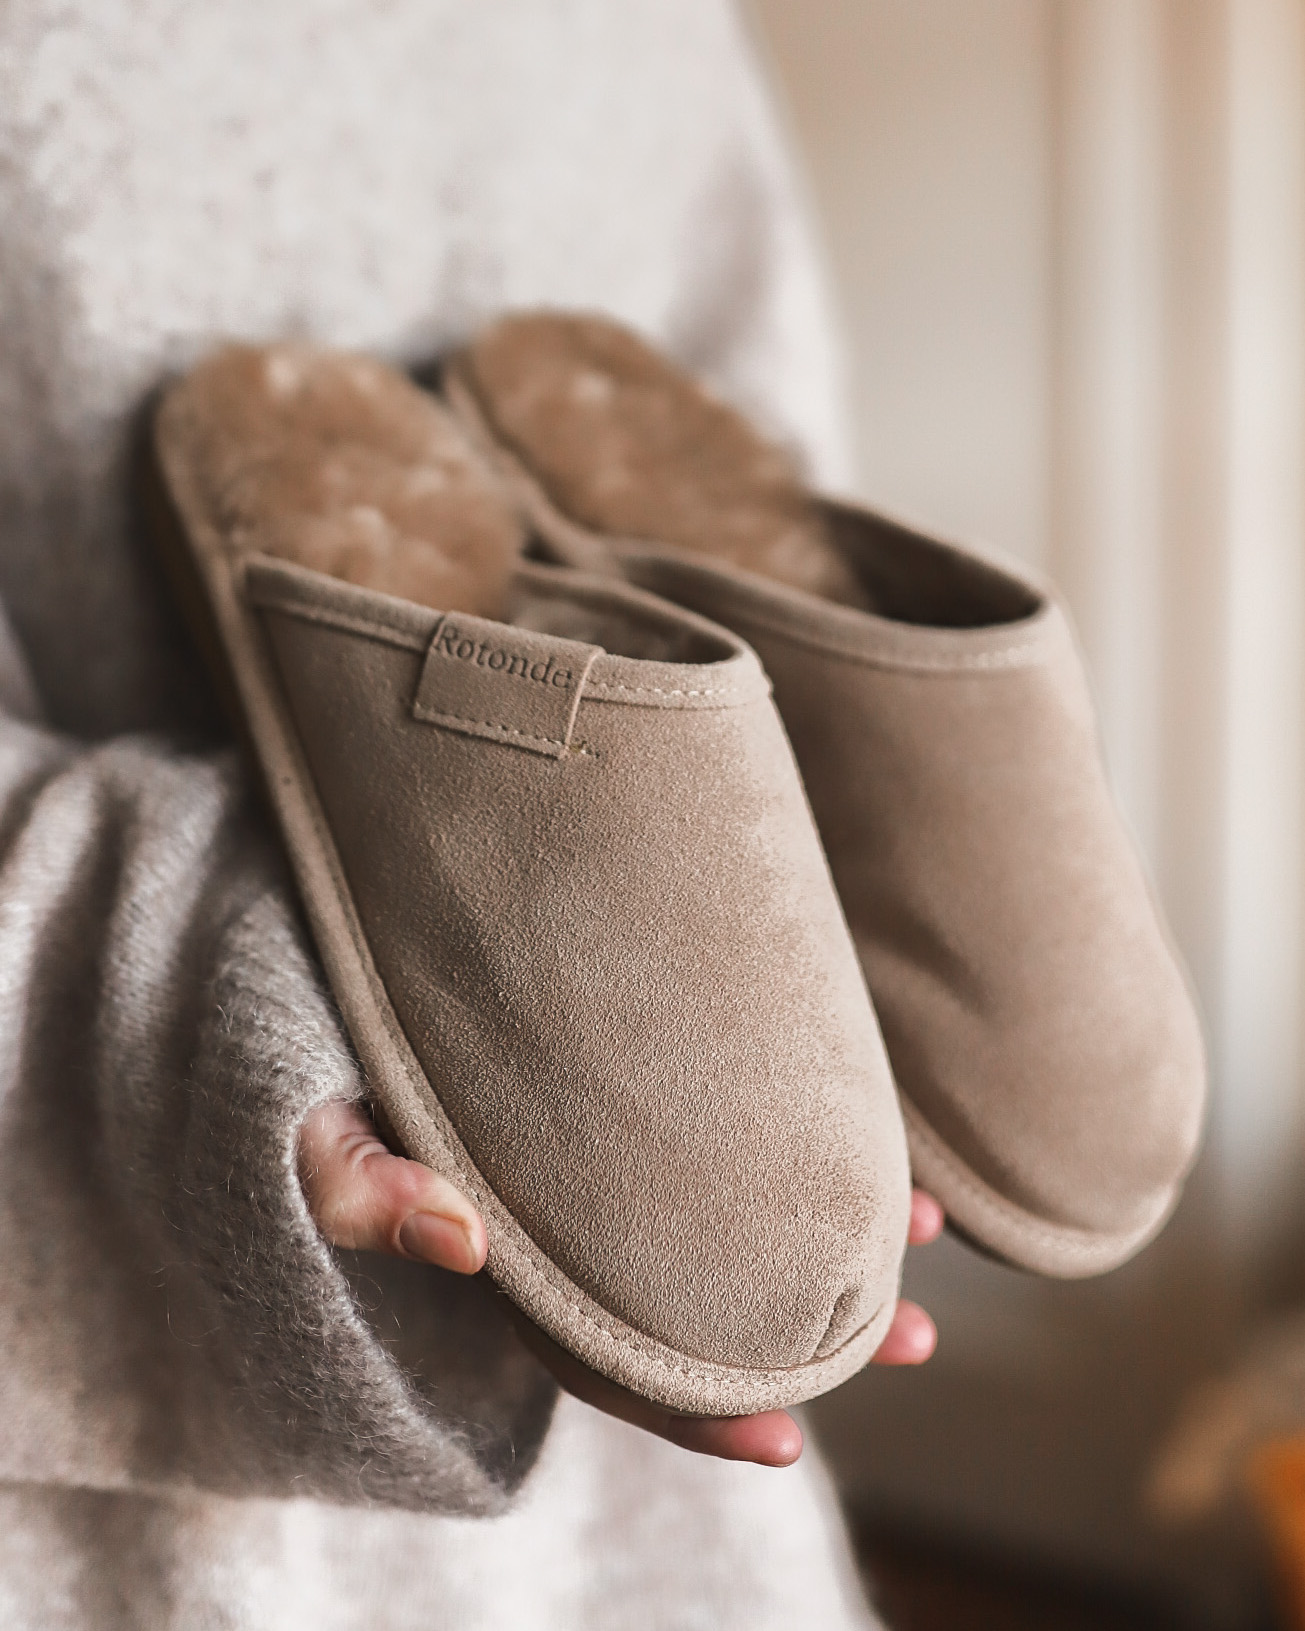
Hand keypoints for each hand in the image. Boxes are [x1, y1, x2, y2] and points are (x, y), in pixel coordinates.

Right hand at [298, 1100, 941, 1469]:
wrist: (320, 944)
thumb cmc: (315, 1045)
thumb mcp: (308, 1123)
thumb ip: (359, 1185)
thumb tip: (462, 1243)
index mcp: (508, 1257)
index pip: (606, 1359)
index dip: (690, 1409)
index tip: (786, 1440)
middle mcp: (570, 1216)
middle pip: (695, 1302)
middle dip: (806, 1335)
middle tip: (914, 1343)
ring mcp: (606, 1145)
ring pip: (727, 1215)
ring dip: (828, 1231)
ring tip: (928, 1233)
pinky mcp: (629, 1061)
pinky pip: (726, 1113)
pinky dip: (798, 1126)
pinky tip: (870, 1118)